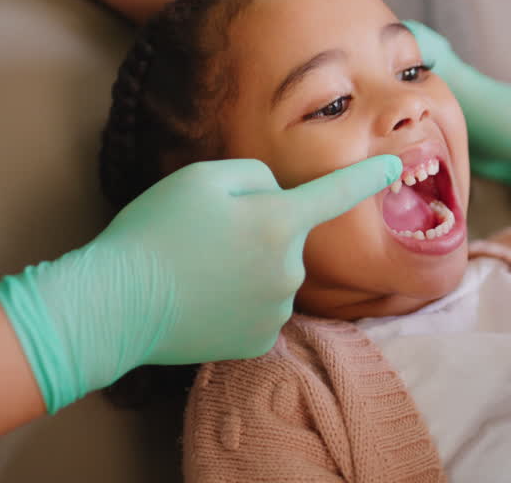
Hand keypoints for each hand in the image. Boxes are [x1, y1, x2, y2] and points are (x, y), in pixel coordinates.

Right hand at [0, 155, 399, 411]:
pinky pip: (258, 307)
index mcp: (280, 222)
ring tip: (195, 268)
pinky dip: (237, 300)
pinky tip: (202, 298)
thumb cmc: (156, 230)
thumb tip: (276, 198)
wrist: (116, 304)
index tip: (394, 169)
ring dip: (246, 266)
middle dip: (258, 228)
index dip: (367, 178)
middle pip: (286, 234)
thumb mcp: (203, 177)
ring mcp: (275, 310)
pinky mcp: (257, 341)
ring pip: (272, 272)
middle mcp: (289, 269)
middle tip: (203, 233)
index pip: (337, 193)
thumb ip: (256, 177)